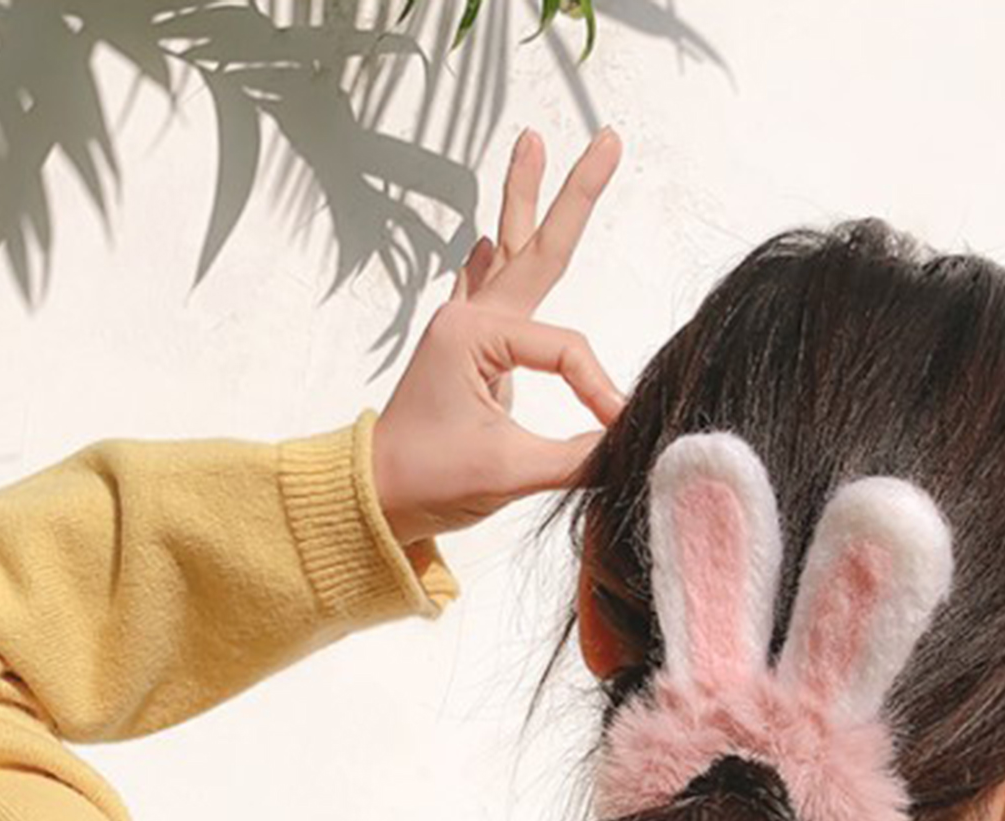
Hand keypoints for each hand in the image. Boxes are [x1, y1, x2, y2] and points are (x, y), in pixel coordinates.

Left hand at [372, 126, 627, 546]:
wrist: (373, 497)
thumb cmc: (428, 480)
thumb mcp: (508, 473)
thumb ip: (578, 458)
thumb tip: (631, 445)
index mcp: (475, 337)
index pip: (565, 352)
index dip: (599, 390)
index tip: (616, 429)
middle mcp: (469, 320)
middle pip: (536, 248)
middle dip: (573, 194)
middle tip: (609, 138)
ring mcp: (464, 331)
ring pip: (508, 254)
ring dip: (521, 201)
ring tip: (533, 140)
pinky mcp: (465, 354)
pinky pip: (484, 289)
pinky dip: (494, 259)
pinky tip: (489, 238)